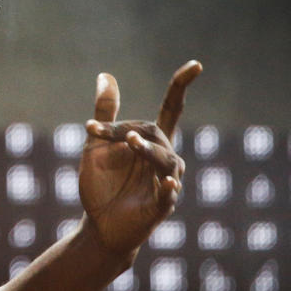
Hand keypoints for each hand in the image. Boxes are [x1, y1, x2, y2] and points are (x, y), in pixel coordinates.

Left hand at [79, 60, 202, 257]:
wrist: (97, 225)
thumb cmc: (101, 185)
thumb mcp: (97, 146)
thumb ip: (106, 113)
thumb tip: (106, 75)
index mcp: (150, 142)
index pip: (171, 110)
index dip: (181, 87)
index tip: (195, 65)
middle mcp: (164, 159)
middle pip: (155, 134)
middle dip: (125, 131)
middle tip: (95, 130)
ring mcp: (165, 183)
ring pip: (165, 161)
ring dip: (148, 151)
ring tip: (131, 142)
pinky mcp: (159, 208)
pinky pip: (169, 196)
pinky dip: (169, 189)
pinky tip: (169, 183)